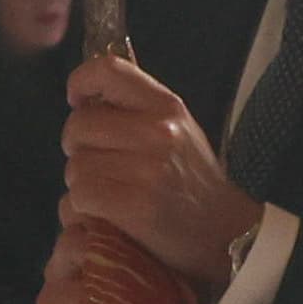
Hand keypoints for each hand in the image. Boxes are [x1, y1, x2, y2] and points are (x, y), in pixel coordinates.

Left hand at [62, 53, 258, 293]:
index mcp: (167, 106)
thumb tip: (85, 99)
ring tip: (111, 191)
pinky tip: (108, 213)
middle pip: (79, 125)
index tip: (78, 103)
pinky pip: (81, 195)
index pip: (108, 70)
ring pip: (76, 165)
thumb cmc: (193, 181)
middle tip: (100, 164)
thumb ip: (136, 111)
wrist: (227, 233)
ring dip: (82, 182)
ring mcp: (147, 169)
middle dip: (78, 147)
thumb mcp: (177, 130)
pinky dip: (85, 207)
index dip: (81, 82)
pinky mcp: (135, 204)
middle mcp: (158, 131)